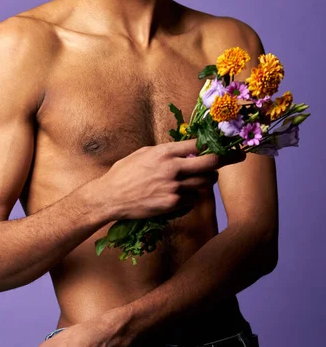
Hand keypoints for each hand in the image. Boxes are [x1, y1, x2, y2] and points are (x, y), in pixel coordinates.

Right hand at [97, 139, 245, 219]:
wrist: (110, 197)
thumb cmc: (124, 173)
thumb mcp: (143, 153)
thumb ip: (165, 151)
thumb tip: (183, 150)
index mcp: (165, 152)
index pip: (198, 144)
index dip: (214, 143)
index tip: (226, 142)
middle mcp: (172, 168)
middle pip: (211, 162)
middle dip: (226, 159)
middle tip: (237, 157)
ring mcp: (174, 187)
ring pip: (205, 182)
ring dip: (208, 180)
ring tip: (206, 177)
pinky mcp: (172, 204)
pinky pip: (193, 199)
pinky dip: (193, 196)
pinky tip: (184, 193)